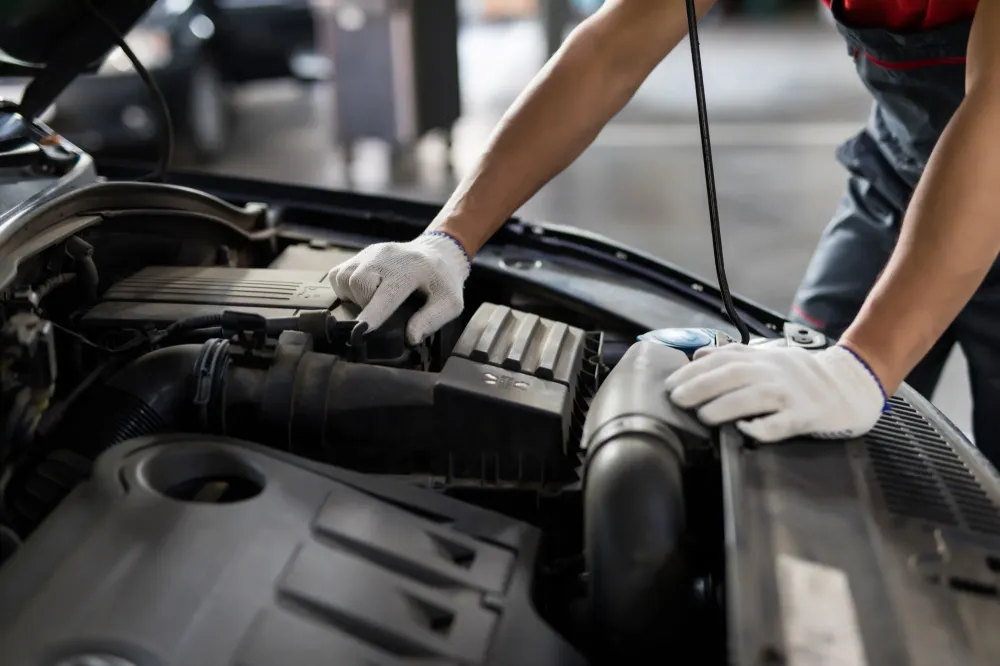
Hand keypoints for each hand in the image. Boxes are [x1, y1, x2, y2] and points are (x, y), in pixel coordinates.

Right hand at [328, 232, 469, 344]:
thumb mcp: (451, 303)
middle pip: (358, 283)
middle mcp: (386, 256)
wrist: (437, 253)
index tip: (361, 331)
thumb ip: (432, 320)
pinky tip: (362, 293)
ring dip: (353, 297)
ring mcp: (370, 252)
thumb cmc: (443, 281)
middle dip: (364, 304)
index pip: (387, 293)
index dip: (372, 314)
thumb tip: (410, 339)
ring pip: (344, 278)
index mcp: (411, 269)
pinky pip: (338, 274)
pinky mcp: (360, 254)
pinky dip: (345, 288)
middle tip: (382, 311)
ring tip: (372, 302)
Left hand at [664, 344, 886, 441]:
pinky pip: (785, 422)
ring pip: (756, 396)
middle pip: (735, 374)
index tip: (671, 383)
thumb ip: (734, 355)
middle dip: (702, 385)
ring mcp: (793, 393)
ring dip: (726, 405)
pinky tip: (746, 431)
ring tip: (703, 415)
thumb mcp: (770, 357)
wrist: (853, 384)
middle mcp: (776, 371)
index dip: (696, 370)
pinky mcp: (809, 415)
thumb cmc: (804, 376)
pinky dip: (765, 427)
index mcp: (764, 358)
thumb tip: (696, 355)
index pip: (724, 358)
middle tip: (677, 399)